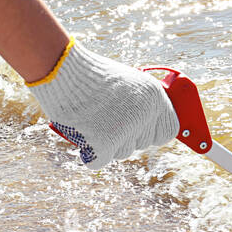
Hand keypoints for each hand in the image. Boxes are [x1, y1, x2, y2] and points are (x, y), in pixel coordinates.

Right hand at [28, 40, 178, 169]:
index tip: (143, 134)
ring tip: (92, 121)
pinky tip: (84, 138)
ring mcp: (126, 129)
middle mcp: (144, 113)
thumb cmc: (90, 76)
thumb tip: (149, 127)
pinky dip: (90, 154)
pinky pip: (100, 161)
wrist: (63, 70)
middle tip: (105, 120)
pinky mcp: (105, 142)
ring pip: (122, 153)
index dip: (154, 134)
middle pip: (142, 144)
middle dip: (125, 137)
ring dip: (107, 144)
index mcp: (154, 96)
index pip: (169, 130)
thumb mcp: (126, 82)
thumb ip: (141, 103)